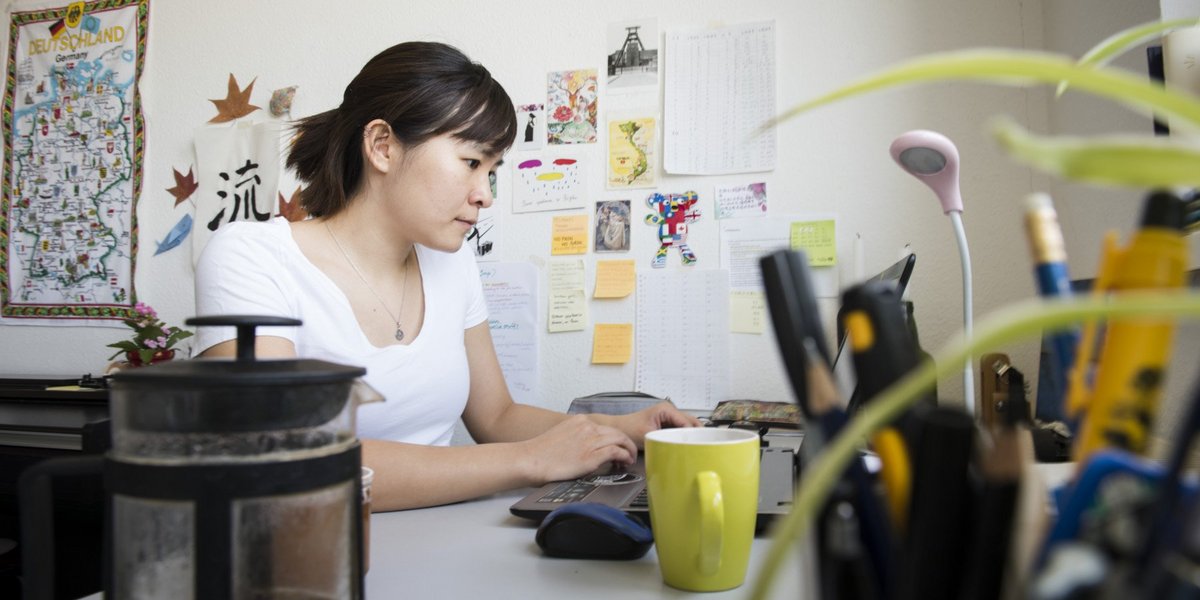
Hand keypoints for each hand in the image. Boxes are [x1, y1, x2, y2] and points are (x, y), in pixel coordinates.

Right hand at [521, 415, 637, 483]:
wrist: (531, 460)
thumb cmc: (542, 453)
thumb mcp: (562, 434)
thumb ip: (577, 436)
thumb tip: (588, 446)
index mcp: (580, 420)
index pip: (606, 427)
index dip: (616, 438)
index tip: (619, 446)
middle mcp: (587, 426)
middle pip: (617, 432)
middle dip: (627, 443)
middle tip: (629, 454)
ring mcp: (590, 439)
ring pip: (621, 439)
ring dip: (629, 450)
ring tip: (629, 460)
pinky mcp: (592, 454)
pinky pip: (617, 451)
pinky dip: (625, 456)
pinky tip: (624, 462)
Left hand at [611, 401, 703, 447]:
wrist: (618, 429)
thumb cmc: (630, 429)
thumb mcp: (649, 435)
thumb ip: (666, 438)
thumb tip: (683, 445)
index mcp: (667, 409)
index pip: (687, 422)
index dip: (693, 434)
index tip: (697, 447)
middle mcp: (671, 410)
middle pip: (691, 421)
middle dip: (697, 433)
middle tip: (702, 448)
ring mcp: (670, 417)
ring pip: (688, 425)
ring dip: (692, 435)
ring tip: (697, 449)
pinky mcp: (668, 424)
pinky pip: (681, 429)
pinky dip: (685, 437)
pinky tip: (688, 447)